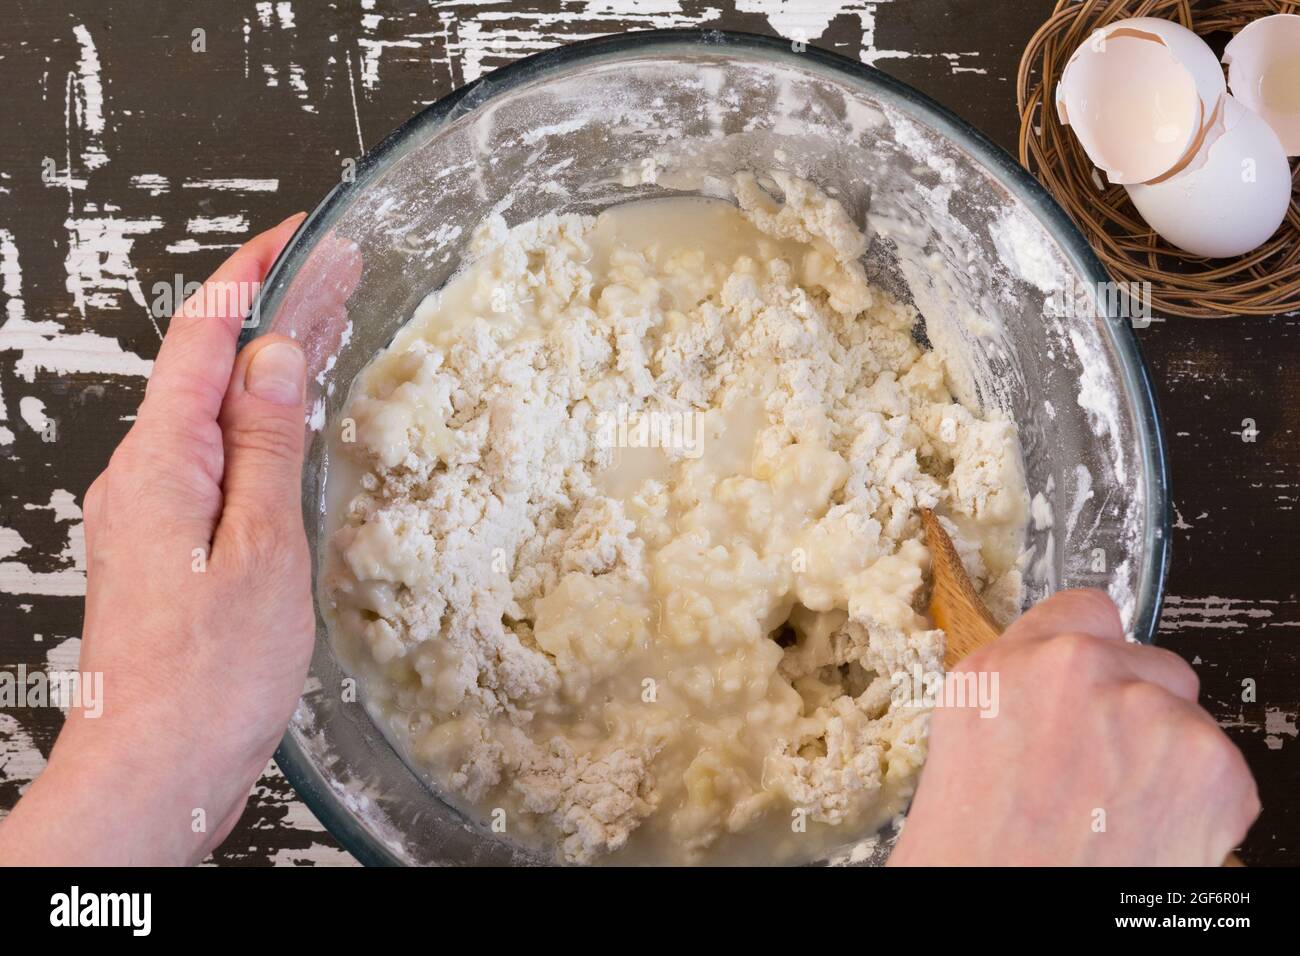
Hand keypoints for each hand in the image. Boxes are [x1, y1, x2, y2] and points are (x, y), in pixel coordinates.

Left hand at [0, 214, 314, 864]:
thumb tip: (275, 358)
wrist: (154, 771)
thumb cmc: (205, 683)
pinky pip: (214, 457)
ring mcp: (151, 510)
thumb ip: (263, 447)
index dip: (254, 274)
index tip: (301, 234)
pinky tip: (291, 417)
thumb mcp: (260, 552)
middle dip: (275, 309)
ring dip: (270, 362)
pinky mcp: (168, 543)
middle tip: (338, 270)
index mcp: (161, 465)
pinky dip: (259, 420)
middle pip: (212, 365)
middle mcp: (143, 477)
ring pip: (215, 409)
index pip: (205, 335)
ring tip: (328, 323)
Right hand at [889, 589, 1259, 865]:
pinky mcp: (1207, 761)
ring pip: (1185, 714)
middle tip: (1102, 771)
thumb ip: (1019, 696)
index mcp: (1003, 668)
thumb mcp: (965, 748)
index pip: (1082, 610)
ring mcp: (1144, 710)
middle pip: (1144, 660)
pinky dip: (1201, 806)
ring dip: (1167, 758)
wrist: (1006, 918)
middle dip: (1133, 710)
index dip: (1092, 655)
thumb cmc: (978, 857)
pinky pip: (1223, 768)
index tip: (1095, 683)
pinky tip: (1150, 834)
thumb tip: (1059, 691)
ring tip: (1120, 814)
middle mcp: (1073, 672)